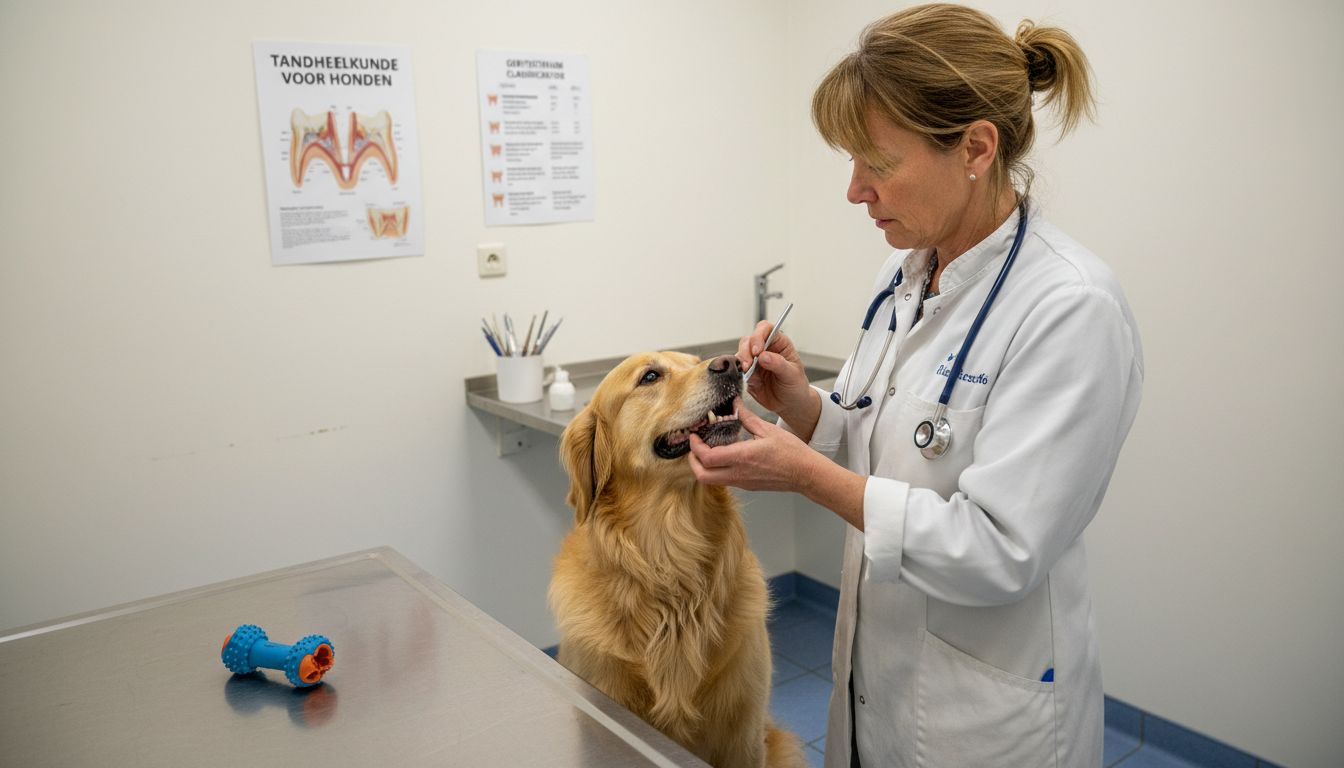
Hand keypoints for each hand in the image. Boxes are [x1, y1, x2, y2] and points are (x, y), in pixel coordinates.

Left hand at [688, 399, 816, 492]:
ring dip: (704, 467)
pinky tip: (724, 455)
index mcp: (742, 457)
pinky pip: (725, 480)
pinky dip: (717, 469)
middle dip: (693, 461)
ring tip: (707, 450)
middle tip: (695, 446)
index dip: (695, 447)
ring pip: (712, 480)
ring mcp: (742, 482)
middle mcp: (739, 473)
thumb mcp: (767, 429)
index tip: (694, 435)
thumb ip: (746, 417)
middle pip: (702, 476)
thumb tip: (734, 404)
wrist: (805, 473)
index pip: (707, 458)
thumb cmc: (791, 452)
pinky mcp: (748, 485)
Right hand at [737, 322, 815, 428]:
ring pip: (740, 353)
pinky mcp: (747, 373)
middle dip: (746, 351)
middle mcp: (765, 349)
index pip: (765, 329)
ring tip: (747, 372)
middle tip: (748, 364)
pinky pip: (737, 369)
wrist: (790, 404)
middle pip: (748, 340)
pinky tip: (749, 380)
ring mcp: (754, 361)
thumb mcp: (792, 375)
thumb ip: (779, 364)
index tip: (757, 350)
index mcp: (779, 343)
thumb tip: (764, 356)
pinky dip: (739, 373)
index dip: (758, 336)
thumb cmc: (796, 386)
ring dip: (741, 362)